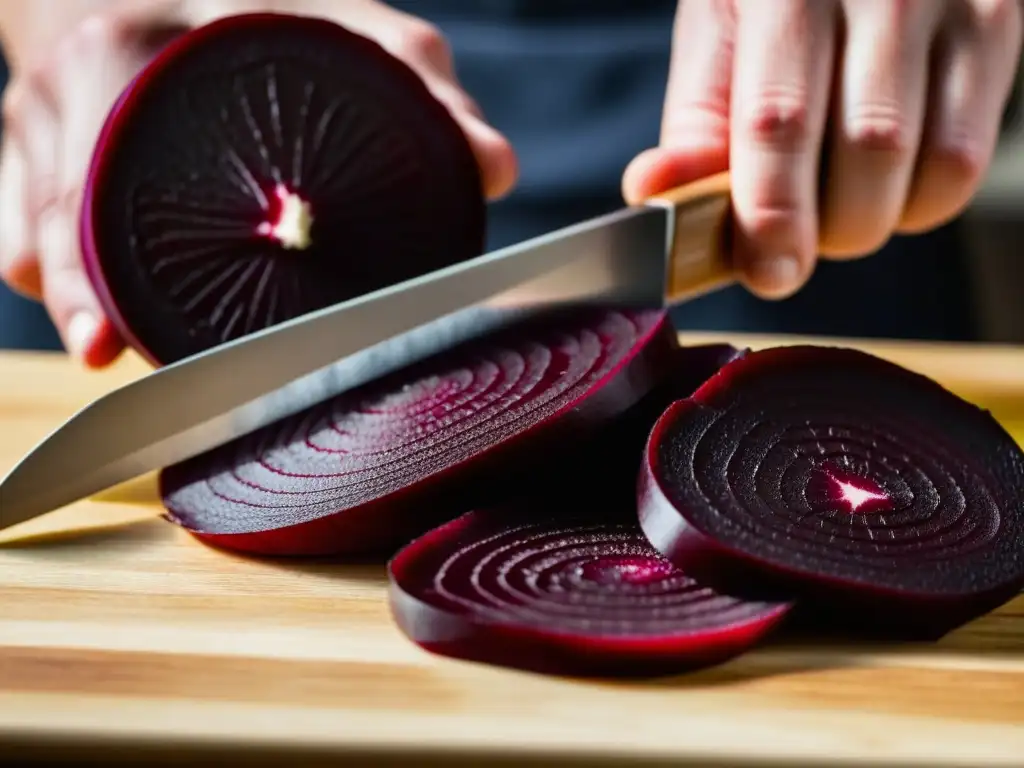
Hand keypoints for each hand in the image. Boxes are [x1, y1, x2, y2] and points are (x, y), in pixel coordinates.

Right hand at [0, 0, 516, 366]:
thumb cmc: (282, 8)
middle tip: (114, 352)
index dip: (114, 262)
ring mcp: (36, 112)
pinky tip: (87, 308)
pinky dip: (42, 264)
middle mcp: (69, 78)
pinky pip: (14, 219)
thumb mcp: (363, 36)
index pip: (114, 171)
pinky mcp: (23, 139)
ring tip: (104, 348)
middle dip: (84, 294)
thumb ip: (429, 96)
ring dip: (68, 292)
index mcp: (138, 49)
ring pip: (33, 224)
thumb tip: (495, 170)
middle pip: (62, 214)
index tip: (127, 330)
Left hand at [623, 0, 1022, 299]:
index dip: (774, 211)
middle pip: (868, 151)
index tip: (769, 273)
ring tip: (833, 199)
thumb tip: (654, 194)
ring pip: (925, 164)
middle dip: (824, 228)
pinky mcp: (995, 28)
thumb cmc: (772, 1)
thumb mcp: (716, 42)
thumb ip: (694, 125)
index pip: (780, 118)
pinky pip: (965, 160)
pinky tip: (885, 181)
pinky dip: (919, 202)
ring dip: (871, 218)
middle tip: (792, 232)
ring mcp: (947, 5)